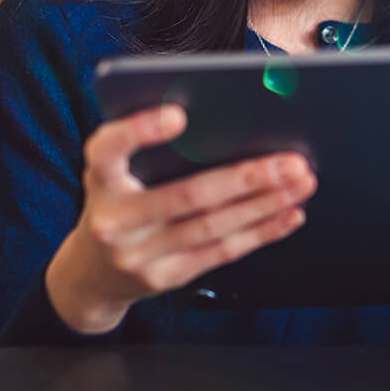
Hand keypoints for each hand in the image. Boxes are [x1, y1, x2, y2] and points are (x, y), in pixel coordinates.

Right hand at [45, 104, 316, 333]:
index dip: (140, 129)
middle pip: (188, 195)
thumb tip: (226, 116)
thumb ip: (149, 144)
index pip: (107, 149)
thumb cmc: (116, 201)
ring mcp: (139, 255)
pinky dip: (262, 231)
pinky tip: (289, 214)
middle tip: (291, 160)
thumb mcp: (116, 170)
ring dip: (266, 203)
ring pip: (214, 225)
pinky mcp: (166, 277)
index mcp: (100, 178)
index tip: (179, 113)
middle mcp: (114, 220)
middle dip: (248, 177)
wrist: (88, 275)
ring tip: (301, 182)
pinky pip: (222, 251)